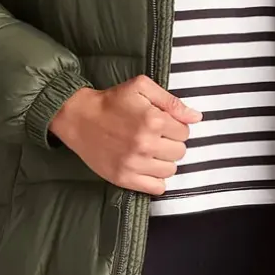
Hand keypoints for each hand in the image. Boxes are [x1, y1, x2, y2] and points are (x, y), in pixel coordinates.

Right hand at [49, 76, 202, 193]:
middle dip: (171, 143)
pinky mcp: (124, 178)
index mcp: (152, 120)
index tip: (163, 124)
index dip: (176, 126)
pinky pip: (157, 188)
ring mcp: (134, 164)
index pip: (184, 131)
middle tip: (156, 137)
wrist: (79, 118)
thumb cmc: (111, 101)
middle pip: (180, 152)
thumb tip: (195, 117)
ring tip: (151, 151)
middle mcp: (145, 144)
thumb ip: (171, 101)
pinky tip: (148, 167)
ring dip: (164, 161)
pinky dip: (156, 179)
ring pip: (171, 170)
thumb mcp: (141, 87)